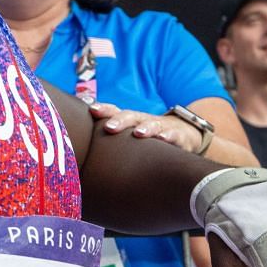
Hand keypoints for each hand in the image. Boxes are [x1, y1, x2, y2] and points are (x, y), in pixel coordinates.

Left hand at [88, 101, 203, 153]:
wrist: (184, 132)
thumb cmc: (148, 138)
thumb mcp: (130, 138)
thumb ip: (110, 144)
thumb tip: (83, 157)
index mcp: (130, 121)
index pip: (115, 112)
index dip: (104, 109)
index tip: (92, 109)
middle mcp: (144, 121)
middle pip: (130, 116)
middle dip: (120, 120)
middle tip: (109, 128)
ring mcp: (161, 127)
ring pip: (152, 125)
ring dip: (145, 128)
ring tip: (138, 133)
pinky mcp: (177, 136)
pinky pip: (173, 135)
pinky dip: (168, 136)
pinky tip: (163, 139)